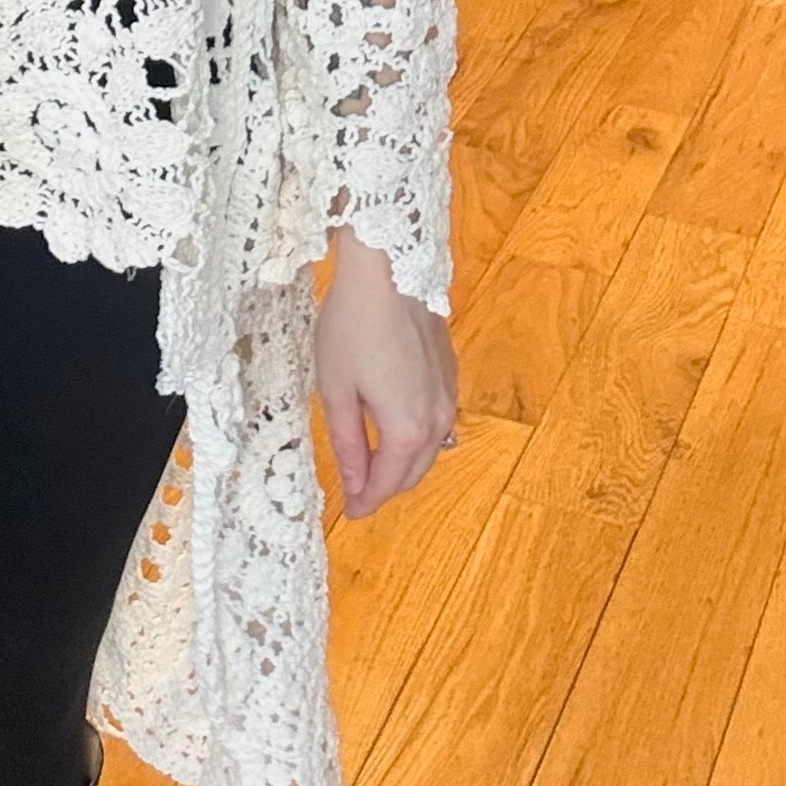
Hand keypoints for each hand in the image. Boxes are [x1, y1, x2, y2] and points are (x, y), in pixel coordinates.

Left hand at [314, 231, 457, 518]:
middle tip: (358, 493)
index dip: (365, 501)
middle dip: (386, 486)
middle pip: (413, 471)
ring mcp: (448, 394)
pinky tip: (396, 425)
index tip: (349, 513)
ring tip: (374, 464)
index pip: (386, 482)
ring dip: (404, 462)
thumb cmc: (352, 326)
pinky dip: (416, 435)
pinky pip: (437, 420)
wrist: (388, 271)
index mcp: (407, 430)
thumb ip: (348, 441)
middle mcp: (437, 419)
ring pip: (429, 447)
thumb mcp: (336, 388)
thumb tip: (354, 482)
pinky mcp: (450, 372)